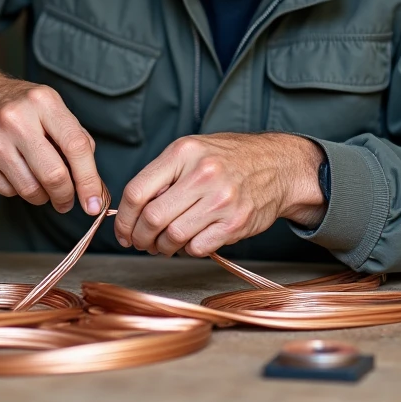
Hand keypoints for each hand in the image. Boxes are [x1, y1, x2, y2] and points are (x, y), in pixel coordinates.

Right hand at [0, 67, 102, 214]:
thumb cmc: (24, 108)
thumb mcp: (54, 109)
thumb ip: (77, 141)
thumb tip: (95, 188)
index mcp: (43, 102)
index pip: (75, 146)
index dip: (89, 180)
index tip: (95, 203)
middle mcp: (15, 119)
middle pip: (53, 175)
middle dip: (66, 196)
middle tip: (68, 201)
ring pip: (31, 190)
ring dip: (44, 196)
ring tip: (43, 185)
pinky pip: (10, 193)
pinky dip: (20, 190)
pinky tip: (19, 173)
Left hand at [113, 132, 325, 255]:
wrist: (278, 165)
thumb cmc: (228, 159)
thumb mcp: (192, 152)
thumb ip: (162, 176)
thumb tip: (131, 212)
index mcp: (184, 153)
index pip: (137, 192)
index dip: (123, 219)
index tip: (123, 231)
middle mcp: (203, 174)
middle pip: (152, 218)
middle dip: (140, 237)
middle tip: (140, 242)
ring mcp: (221, 200)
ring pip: (173, 237)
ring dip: (162, 247)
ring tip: (163, 243)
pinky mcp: (235, 223)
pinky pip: (197, 248)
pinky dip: (187, 250)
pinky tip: (189, 241)